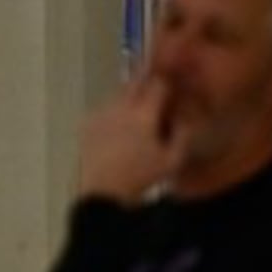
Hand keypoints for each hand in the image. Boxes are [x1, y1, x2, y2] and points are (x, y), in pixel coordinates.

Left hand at [76, 77, 184, 204]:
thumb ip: (183, 134)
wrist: (104, 190)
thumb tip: (184, 117)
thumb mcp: (173, 160)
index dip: (166, 81)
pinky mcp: (88, 122)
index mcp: (144, 114)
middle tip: (154, 85)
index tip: (171, 84)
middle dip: (146, 80)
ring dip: (130, 94)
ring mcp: (102, 113)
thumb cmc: (142, 176)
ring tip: (137, 106)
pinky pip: (104, 107)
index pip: (157, 84)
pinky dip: (114, 109)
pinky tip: (118, 122)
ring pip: (118, 93)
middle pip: (135, 82)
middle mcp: (121, 107)